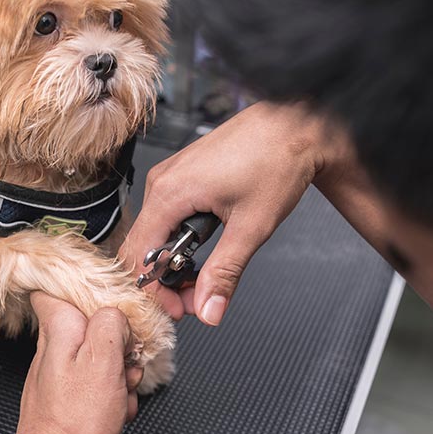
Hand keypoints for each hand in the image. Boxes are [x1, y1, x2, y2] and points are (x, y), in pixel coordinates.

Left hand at [0, 293, 142, 433]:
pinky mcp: (65, 397)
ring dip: (118, 373)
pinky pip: (95, 384)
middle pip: (92, 326)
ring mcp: (58, 373)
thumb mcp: (104, 358)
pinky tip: (114, 410)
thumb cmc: (74, 422)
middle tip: (125, 361)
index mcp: (58, 328)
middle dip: (118, 342)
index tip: (109, 298)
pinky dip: (110, 395)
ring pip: (99, 357)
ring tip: (120, 393)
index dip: (86, 287)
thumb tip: (117, 311)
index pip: (57, 286)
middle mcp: (52, 348)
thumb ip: (111, 322)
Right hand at [122, 102, 333, 325]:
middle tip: (197, 299)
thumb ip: (224, 272)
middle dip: (165, 280)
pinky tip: (203, 248)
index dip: (155, 291)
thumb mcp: (252, 227)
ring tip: (204, 275)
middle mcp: (161, 182)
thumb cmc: (275, 160)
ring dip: (173, 261)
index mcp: (169, 193)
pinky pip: (165, 216)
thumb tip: (209, 310)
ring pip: (153, 233)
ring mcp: (169, 177)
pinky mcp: (181, 175)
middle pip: (142, 247)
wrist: (294, 124)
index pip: (138, 256)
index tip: (181, 309)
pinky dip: (178, 240)